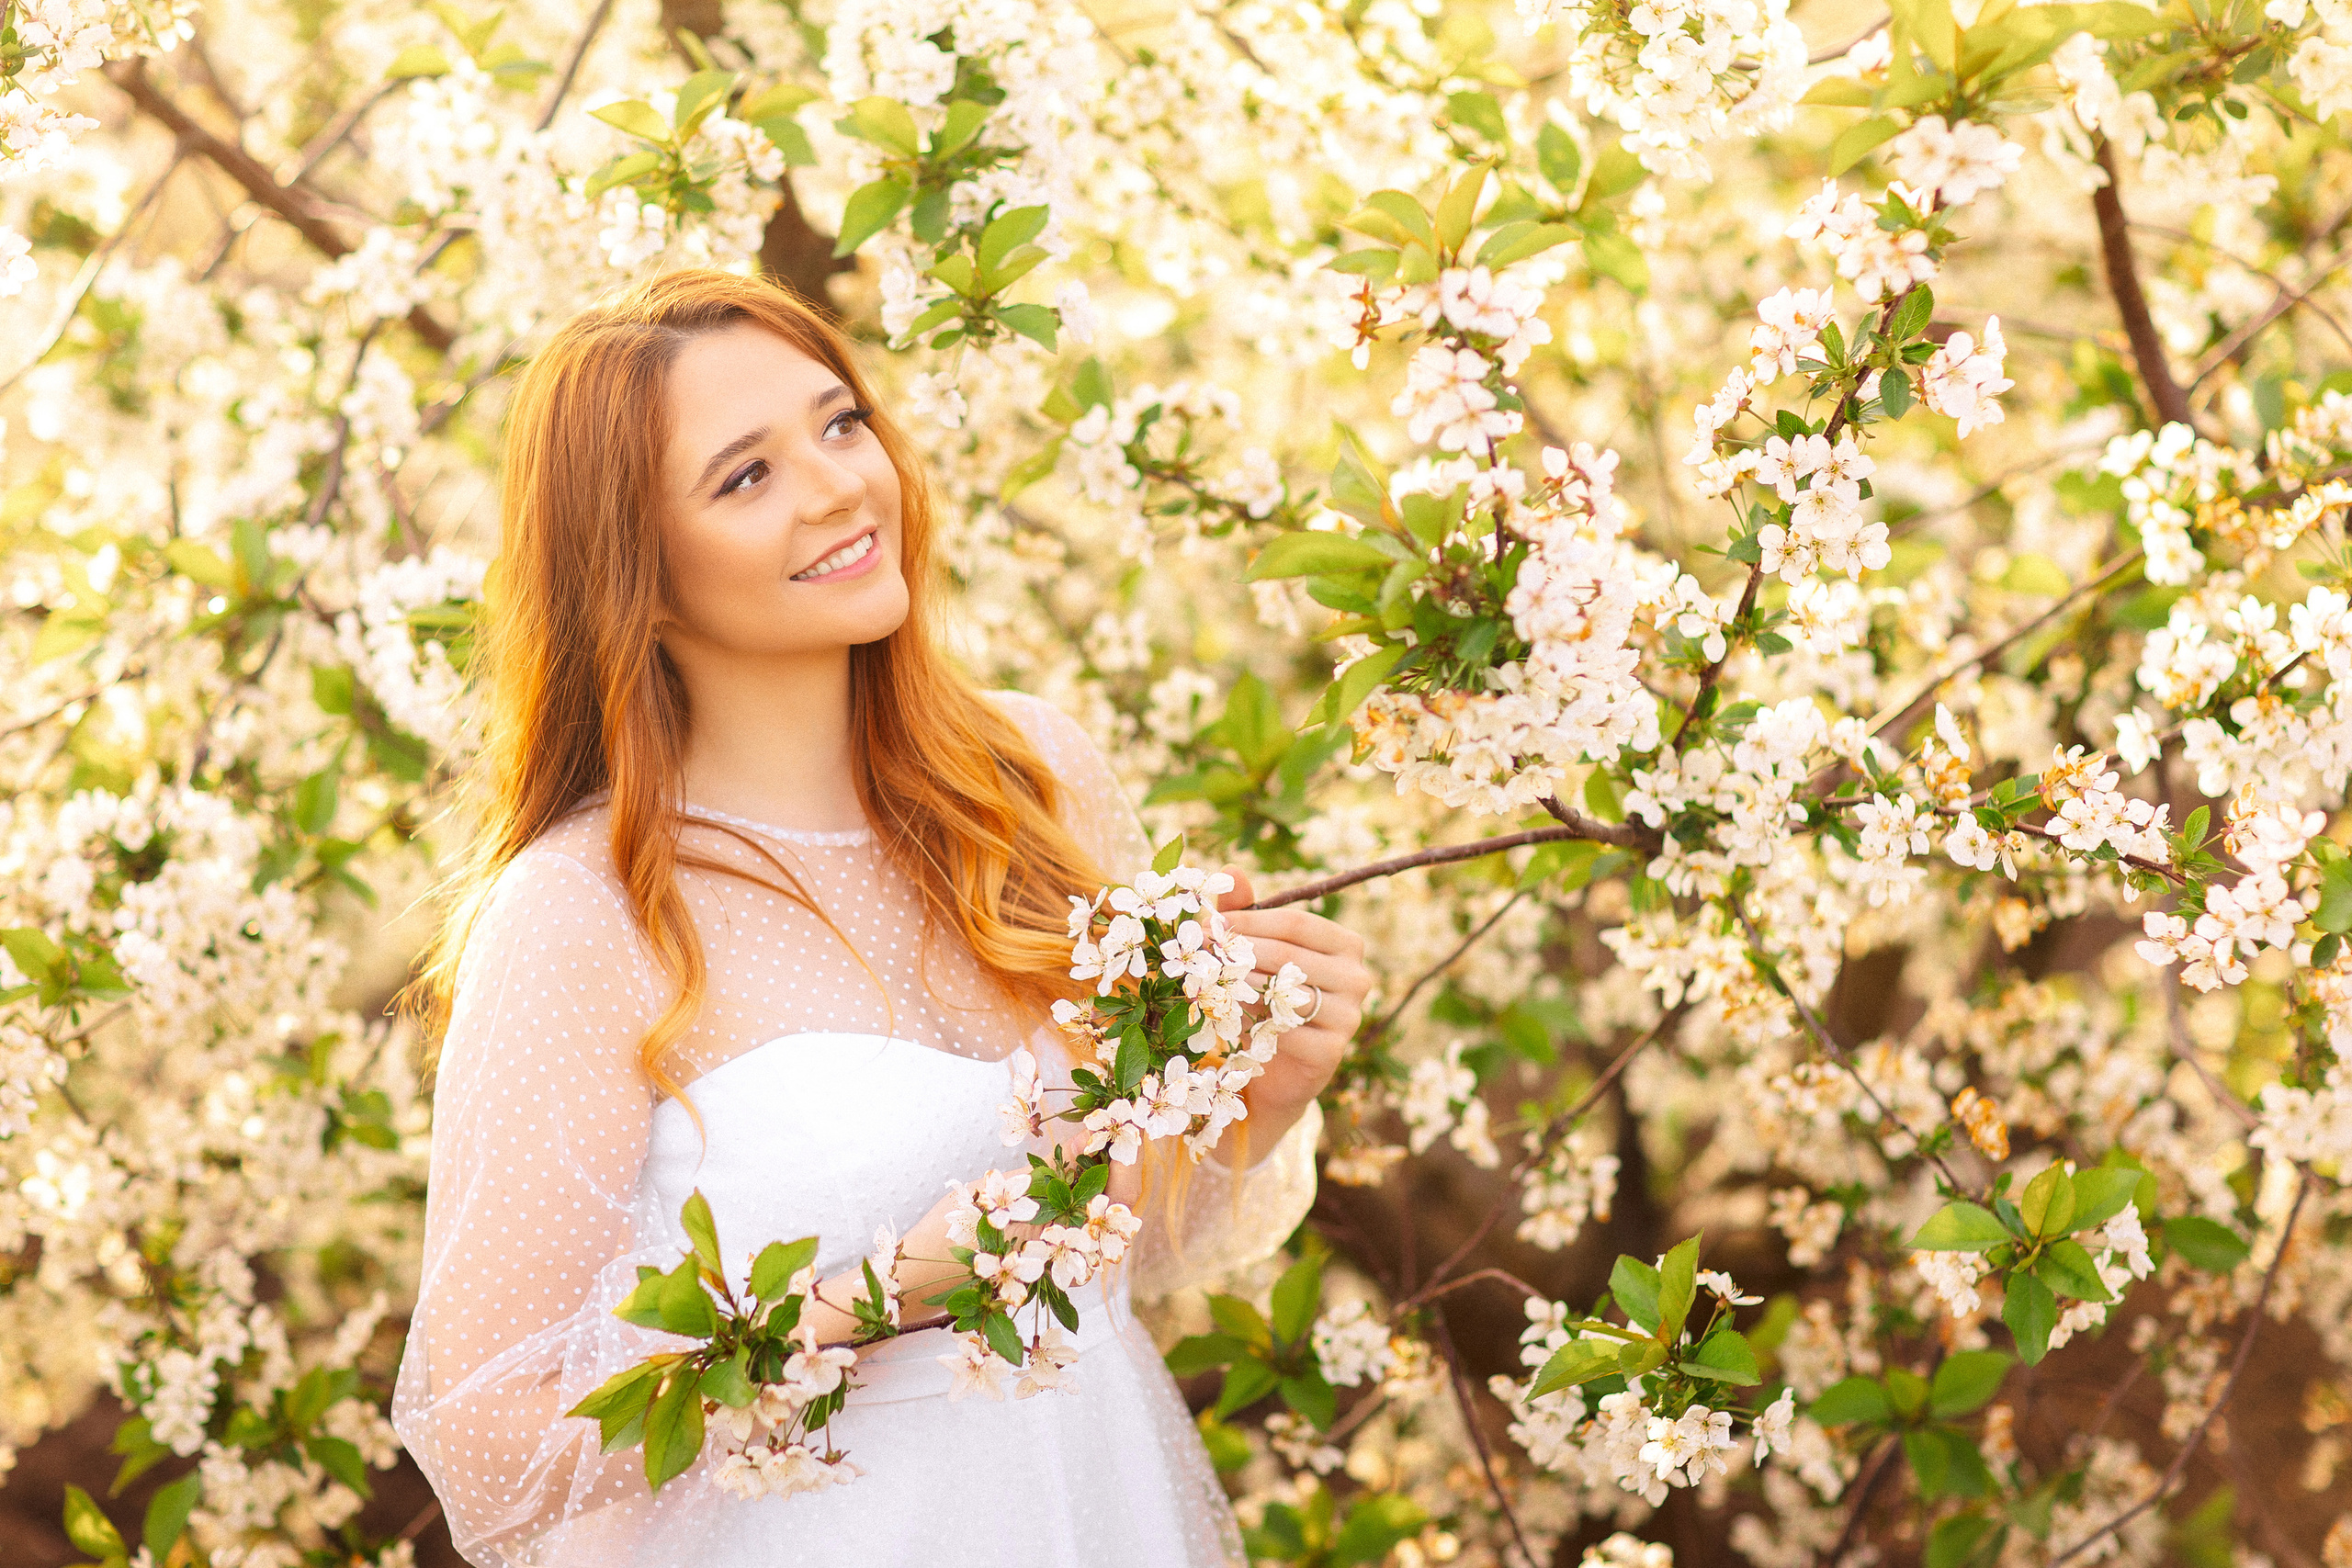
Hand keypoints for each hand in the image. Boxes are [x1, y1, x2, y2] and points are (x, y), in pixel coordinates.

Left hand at [1213, 867, 1372, 1161]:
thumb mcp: (1256, 952)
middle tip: (1198, 950)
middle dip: (1238, 952)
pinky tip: (1224, 1017)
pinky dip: (1248, 1021)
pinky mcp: (1331, 1052)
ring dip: (1239, 986)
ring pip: (1284, 993)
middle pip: (1289, 956)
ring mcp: (1348, 1017)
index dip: (1250, 922)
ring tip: (1205, 980)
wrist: (1278, 1070)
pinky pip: (1282, 1030)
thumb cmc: (1267, 998)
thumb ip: (1245, 912)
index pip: (1297, 923)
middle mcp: (1357, 978)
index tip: (1210, 924)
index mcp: (1347, 945)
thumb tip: (1232, 868)